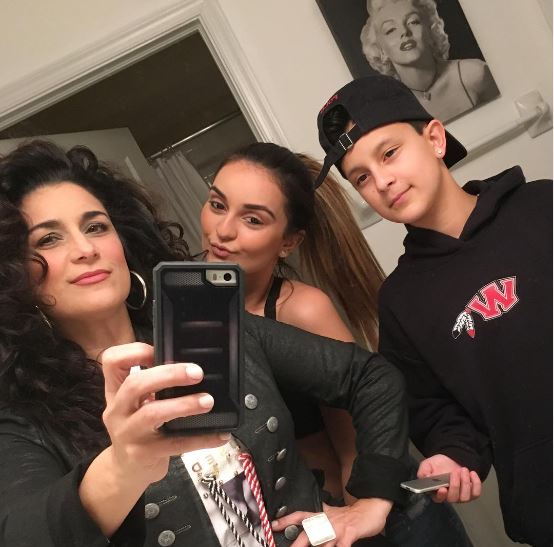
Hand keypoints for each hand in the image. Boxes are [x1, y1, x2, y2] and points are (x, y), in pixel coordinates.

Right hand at [100, 342, 228, 485]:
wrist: (126, 472)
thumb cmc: (138, 429)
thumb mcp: (135, 404)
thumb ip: (152, 385)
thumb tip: (190, 367)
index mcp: (115, 391)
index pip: (111, 361)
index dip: (134, 351)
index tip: (159, 350)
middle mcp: (117, 410)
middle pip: (135, 384)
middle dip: (169, 374)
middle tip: (197, 373)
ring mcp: (127, 433)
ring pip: (153, 413)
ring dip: (185, 405)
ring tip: (208, 401)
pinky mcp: (143, 454)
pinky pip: (175, 444)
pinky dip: (201, 438)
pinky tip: (219, 435)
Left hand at [271, 499, 391, 545]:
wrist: (370, 508)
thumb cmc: (350, 515)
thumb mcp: (332, 513)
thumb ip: (319, 516)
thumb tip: (306, 519)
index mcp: (322, 516)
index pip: (301, 515)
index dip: (287, 520)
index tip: (274, 524)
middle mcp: (327, 521)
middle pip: (309, 532)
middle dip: (298, 543)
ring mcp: (338, 528)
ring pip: (324, 542)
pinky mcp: (350, 533)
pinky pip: (342, 546)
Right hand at [417, 454, 480, 502]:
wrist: (450, 461)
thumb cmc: (437, 465)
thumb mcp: (427, 465)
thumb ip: (423, 471)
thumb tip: (426, 478)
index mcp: (436, 492)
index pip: (438, 498)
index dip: (441, 495)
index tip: (442, 488)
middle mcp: (449, 497)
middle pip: (453, 498)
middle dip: (455, 485)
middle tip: (455, 472)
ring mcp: (461, 496)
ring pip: (465, 497)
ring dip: (465, 483)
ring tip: (463, 470)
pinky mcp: (471, 493)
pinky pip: (476, 493)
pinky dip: (476, 483)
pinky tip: (472, 473)